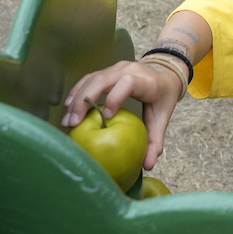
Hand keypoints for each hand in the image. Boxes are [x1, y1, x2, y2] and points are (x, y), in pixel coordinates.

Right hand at [62, 60, 183, 169]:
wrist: (165, 74)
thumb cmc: (162, 97)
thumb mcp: (163, 118)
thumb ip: (156, 141)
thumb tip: (147, 165)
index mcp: (146, 81)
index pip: (128, 82)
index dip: (115, 97)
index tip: (106, 117)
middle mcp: (129, 70)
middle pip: (103, 79)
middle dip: (85, 100)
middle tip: (73, 123)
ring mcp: (117, 68)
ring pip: (92, 78)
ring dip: (77, 98)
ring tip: (68, 119)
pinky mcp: (108, 70)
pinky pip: (89, 78)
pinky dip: (77, 91)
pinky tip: (68, 106)